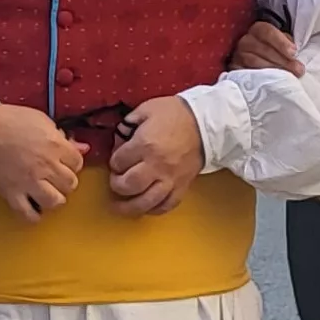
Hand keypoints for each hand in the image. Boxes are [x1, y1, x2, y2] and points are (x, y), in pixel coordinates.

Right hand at [0, 103, 82, 221]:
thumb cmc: (10, 121)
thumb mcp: (42, 120)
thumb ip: (64, 136)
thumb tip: (82, 147)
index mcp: (55, 146)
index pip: (78, 163)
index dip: (72, 162)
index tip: (64, 162)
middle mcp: (46, 167)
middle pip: (70, 184)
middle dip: (65, 180)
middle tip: (56, 176)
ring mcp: (29, 182)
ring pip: (55, 202)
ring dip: (54, 198)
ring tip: (47, 192)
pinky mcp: (13, 193)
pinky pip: (29, 214)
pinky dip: (34, 215)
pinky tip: (34, 208)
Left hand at [107, 95, 204, 215]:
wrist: (206, 123)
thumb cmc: (175, 114)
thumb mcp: (146, 109)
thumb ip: (128, 124)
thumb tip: (118, 140)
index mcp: (145, 144)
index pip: (119, 162)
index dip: (113, 162)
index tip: (117, 161)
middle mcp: (156, 165)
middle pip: (129, 185)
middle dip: (117, 185)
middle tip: (117, 181)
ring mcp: (170, 179)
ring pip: (146, 202)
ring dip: (129, 207)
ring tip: (119, 207)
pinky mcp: (182, 186)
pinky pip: (166, 205)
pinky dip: (153, 210)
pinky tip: (145, 207)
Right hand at [228, 21, 301, 75]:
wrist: (259, 62)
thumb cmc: (275, 52)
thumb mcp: (282, 43)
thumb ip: (288, 45)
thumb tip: (294, 54)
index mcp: (257, 29)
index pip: (267, 31)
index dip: (281, 42)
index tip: (294, 53)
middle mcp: (245, 41)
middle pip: (261, 48)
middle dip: (282, 60)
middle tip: (298, 70)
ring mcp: (238, 55)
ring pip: (253, 61)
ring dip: (272, 69)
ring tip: (287, 77)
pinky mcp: (235, 70)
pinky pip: (244, 73)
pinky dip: (258, 78)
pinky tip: (270, 82)